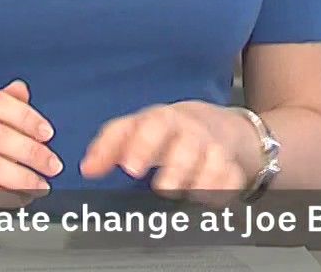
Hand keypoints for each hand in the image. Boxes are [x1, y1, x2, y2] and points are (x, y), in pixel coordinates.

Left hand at [79, 100, 251, 206]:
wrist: (217, 125)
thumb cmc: (168, 130)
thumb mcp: (136, 129)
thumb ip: (109, 146)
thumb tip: (87, 168)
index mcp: (165, 120)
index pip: (154, 126)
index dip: (142, 145)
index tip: (130, 168)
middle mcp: (192, 132)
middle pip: (187, 145)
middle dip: (176, 167)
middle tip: (162, 188)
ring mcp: (215, 149)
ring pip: (214, 162)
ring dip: (201, 181)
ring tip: (186, 194)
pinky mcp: (232, 167)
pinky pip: (233, 179)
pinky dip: (224, 190)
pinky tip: (210, 200)